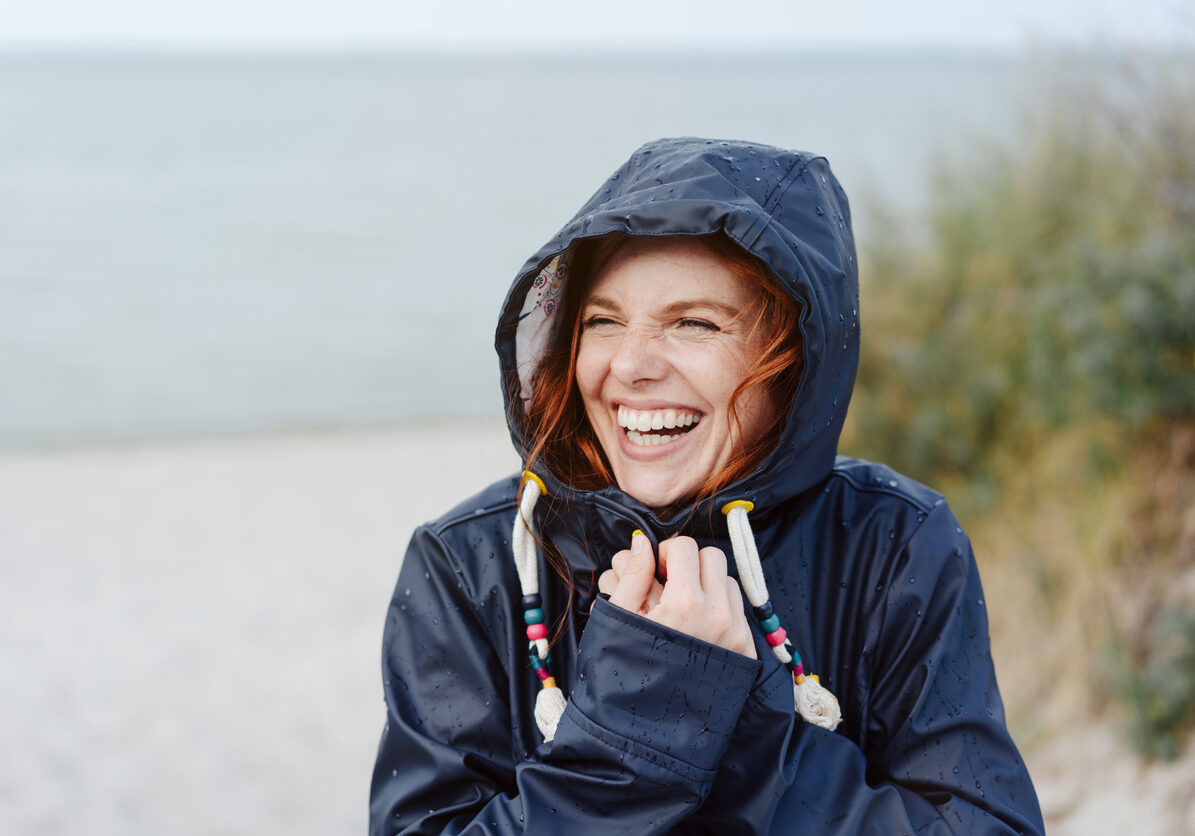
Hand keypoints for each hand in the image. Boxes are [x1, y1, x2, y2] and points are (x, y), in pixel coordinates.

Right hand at [597, 532, 756, 658]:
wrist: (649, 729)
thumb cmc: (625, 673)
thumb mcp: (619, 620)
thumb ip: (633, 574)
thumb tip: (642, 542)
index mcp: (684, 605)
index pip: (684, 547)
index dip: (664, 553)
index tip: (653, 570)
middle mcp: (718, 616)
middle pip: (711, 556)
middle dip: (688, 563)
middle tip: (668, 583)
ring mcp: (735, 633)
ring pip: (728, 580)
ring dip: (706, 583)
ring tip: (682, 606)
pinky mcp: (745, 650)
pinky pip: (738, 608)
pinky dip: (720, 606)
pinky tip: (697, 625)